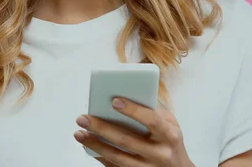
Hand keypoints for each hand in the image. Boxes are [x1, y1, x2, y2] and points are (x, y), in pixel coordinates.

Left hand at [74, 98, 194, 166]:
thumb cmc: (171, 143)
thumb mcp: (172, 125)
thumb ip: (154, 110)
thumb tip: (128, 95)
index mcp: (169, 136)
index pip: (151, 120)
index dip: (133, 110)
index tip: (114, 101)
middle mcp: (159, 154)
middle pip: (126, 140)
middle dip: (102, 128)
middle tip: (83, 118)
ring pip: (116, 157)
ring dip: (95, 144)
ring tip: (79, 133)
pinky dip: (99, 156)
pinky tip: (88, 146)